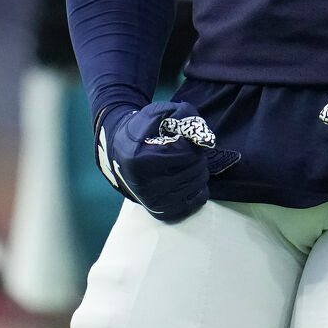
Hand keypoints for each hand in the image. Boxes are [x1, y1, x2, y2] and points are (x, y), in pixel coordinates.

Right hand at [96, 101, 237, 223]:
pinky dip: (198, 187)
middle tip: (184, 151)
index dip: (190, 142)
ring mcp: (155, 202)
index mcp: (141, 161)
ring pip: (199, 183)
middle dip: (196, 155)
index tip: (181, 139)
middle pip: (195, 168)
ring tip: (183, 163)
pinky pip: (198, 199)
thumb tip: (205, 136)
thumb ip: (183, 115)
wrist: (121, 156)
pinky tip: (185, 177)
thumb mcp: (157, 114)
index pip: (187, 153)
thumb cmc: (142, 133)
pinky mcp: (164, 213)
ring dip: (198, 169)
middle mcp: (147, 186)